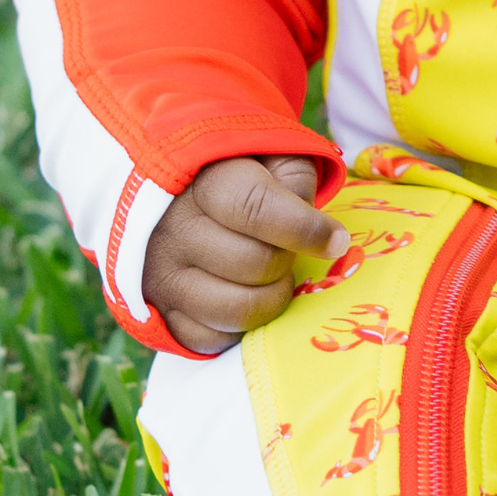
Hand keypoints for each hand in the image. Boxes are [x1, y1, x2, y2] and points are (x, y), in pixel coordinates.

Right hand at [142, 155, 341, 353]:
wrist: (177, 197)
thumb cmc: (238, 173)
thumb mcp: (270, 156)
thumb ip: (297, 180)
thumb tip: (322, 233)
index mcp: (203, 184)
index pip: (257, 210)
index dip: (305, 229)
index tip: (337, 241)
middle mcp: (173, 232)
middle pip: (256, 264)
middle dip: (288, 260)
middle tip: (288, 249)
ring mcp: (161, 277)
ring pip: (238, 309)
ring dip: (271, 296)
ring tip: (271, 276)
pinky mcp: (159, 314)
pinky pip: (212, 339)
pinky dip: (240, 327)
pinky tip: (245, 296)